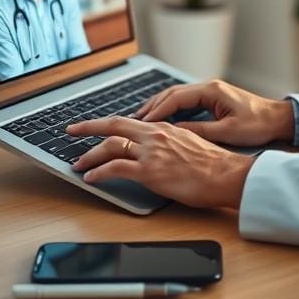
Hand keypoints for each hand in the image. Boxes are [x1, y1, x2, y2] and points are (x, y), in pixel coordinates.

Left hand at [66, 116, 253, 208]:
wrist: (226, 175)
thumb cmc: (214, 166)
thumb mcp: (190, 144)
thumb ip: (171, 143)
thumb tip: (159, 151)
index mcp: (164, 128)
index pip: (128, 121)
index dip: (107, 122)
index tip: (94, 125)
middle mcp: (155, 135)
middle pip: (113, 125)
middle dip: (88, 127)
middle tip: (71, 131)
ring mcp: (151, 152)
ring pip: (111, 146)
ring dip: (90, 155)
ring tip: (79, 164)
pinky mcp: (150, 171)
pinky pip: (115, 168)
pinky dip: (99, 172)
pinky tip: (92, 178)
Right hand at [134, 79, 294, 146]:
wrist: (277, 119)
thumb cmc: (258, 124)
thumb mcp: (228, 132)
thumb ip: (200, 131)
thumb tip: (175, 133)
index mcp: (211, 90)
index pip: (175, 98)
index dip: (156, 111)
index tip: (141, 123)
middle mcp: (208, 87)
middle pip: (171, 93)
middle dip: (151, 106)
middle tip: (133, 120)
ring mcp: (209, 91)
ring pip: (176, 96)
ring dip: (158, 107)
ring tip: (141, 120)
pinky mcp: (212, 98)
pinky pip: (185, 101)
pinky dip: (170, 109)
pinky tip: (161, 120)